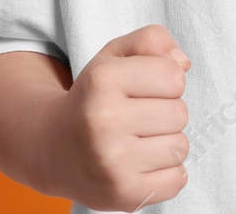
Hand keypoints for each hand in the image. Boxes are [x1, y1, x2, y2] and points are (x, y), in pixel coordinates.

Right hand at [42, 23, 191, 209]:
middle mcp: (103, 121)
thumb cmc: (93, 98)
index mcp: (102, 80)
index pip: (174, 76)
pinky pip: (178, 179)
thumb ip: (151, 41)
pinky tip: (141, 164)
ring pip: (180, 147)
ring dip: (166, 143)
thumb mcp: (113, 57)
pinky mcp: (123, 194)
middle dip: (165, 112)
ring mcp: (113, 162)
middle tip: (137, 117)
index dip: (165, 80)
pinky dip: (166, 173)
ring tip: (137, 140)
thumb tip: (183, 64)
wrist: (52, 149)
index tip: (142, 89)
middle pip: (180, 113)